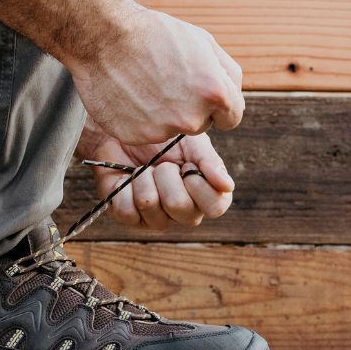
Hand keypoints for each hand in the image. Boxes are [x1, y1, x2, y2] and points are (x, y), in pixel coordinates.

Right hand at [69, 3, 244, 144]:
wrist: (102, 35)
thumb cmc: (153, 33)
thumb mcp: (202, 40)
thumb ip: (227, 72)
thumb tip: (233, 94)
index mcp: (215, 93)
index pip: (232, 117)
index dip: (217, 103)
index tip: (198, 91)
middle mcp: (191, 117)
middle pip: (201, 124)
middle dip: (189, 107)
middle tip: (164, 81)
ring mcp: (161, 130)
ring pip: (171, 129)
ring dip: (162, 114)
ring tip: (142, 84)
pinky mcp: (134, 136)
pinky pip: (145, 132)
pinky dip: (138, 118)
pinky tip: (127, 94)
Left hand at [77, 119, 234, 230]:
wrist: (123, 131)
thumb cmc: (162, 138)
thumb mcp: (190, 142)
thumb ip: (209, 161)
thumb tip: (227, 185)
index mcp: (206, 196)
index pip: (215, 206)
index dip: (198, 182)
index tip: (186, 164)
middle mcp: (185, 212)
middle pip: (179, 206)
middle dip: (165, 174)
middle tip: (160, 163)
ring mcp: (157, 218)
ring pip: (151, 205)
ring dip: (143, 178)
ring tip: (143, 168)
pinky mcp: (130, 217)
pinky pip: (127, 210)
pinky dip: (123, 187)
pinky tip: (126, 178)